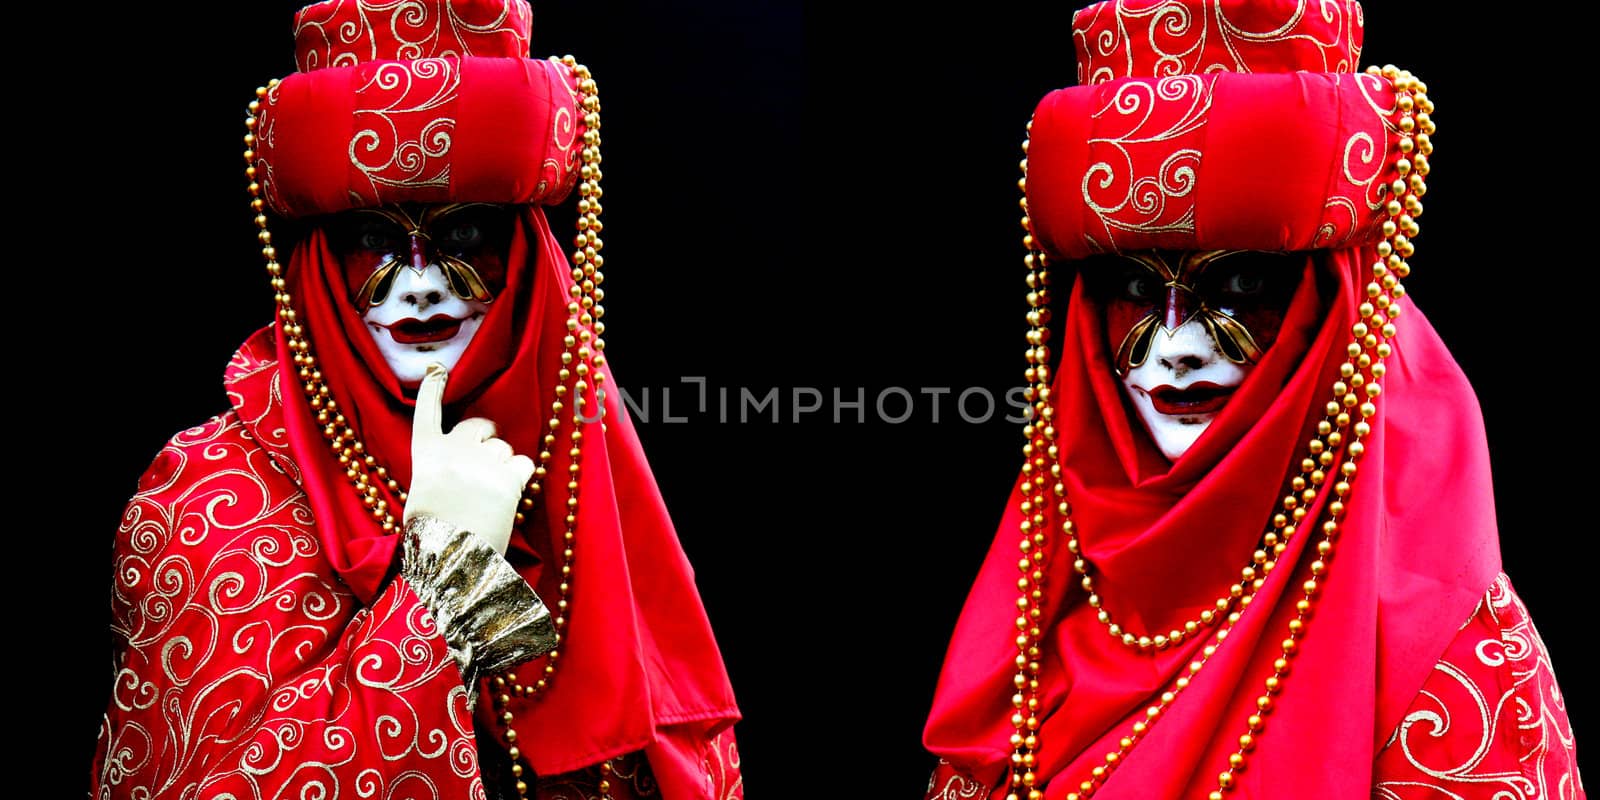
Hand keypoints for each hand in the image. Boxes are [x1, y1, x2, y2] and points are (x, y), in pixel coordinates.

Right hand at [402, 363, 534, 554]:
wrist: (452, 561)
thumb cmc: (433, 537)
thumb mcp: (421, 496)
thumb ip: (438, 471)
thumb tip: (456, 465)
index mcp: (425, 456)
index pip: (426, 413)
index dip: (432, 389)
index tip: (438, 370)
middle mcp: (453, 451)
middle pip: (479, 427)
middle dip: (486, 440)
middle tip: (482, 466)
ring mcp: (482, 462)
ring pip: (504, 448)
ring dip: (502, 465)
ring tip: (490, 495)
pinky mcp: (508, 478)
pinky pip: (523, 464)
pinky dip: (520, 478)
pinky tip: (508, 496)